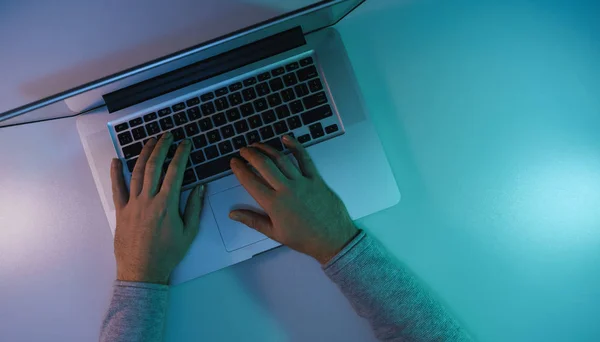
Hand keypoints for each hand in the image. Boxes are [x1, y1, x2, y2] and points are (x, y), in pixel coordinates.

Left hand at [110, 132, 205, 283]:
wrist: (142, 271)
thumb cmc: (168, 254)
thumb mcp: (189, 232)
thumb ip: (194, 207)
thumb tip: (201, 187)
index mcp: (167, 204)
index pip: (175, 171)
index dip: (181, 154)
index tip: (186, 143)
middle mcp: (148, 200)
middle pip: (154, 166)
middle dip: (162, 147)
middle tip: (168, 135)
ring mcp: (132, 204)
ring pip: (136, 172)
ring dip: (144, 154)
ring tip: (150, 141)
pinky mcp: (120, 211)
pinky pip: (116, 188)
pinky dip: (115, 173)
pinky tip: (116, 160)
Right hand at [229, 135, 358, 264]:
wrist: (332, 239)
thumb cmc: (304, 238)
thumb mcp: (274, 233)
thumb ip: (252, 220)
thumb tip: (233, 214)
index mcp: (274, 204)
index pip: (250, 182)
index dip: (239, 170)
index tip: (233, 163)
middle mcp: (286, 190)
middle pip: (264, 165)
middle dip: (250, 155)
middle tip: (243, 150)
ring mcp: (302, 182)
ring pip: (281, 159)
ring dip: (267, 149)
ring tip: (257, 144)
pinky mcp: (315, 179)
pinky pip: (304, 158)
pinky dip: (295, 146)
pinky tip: (286, 138)